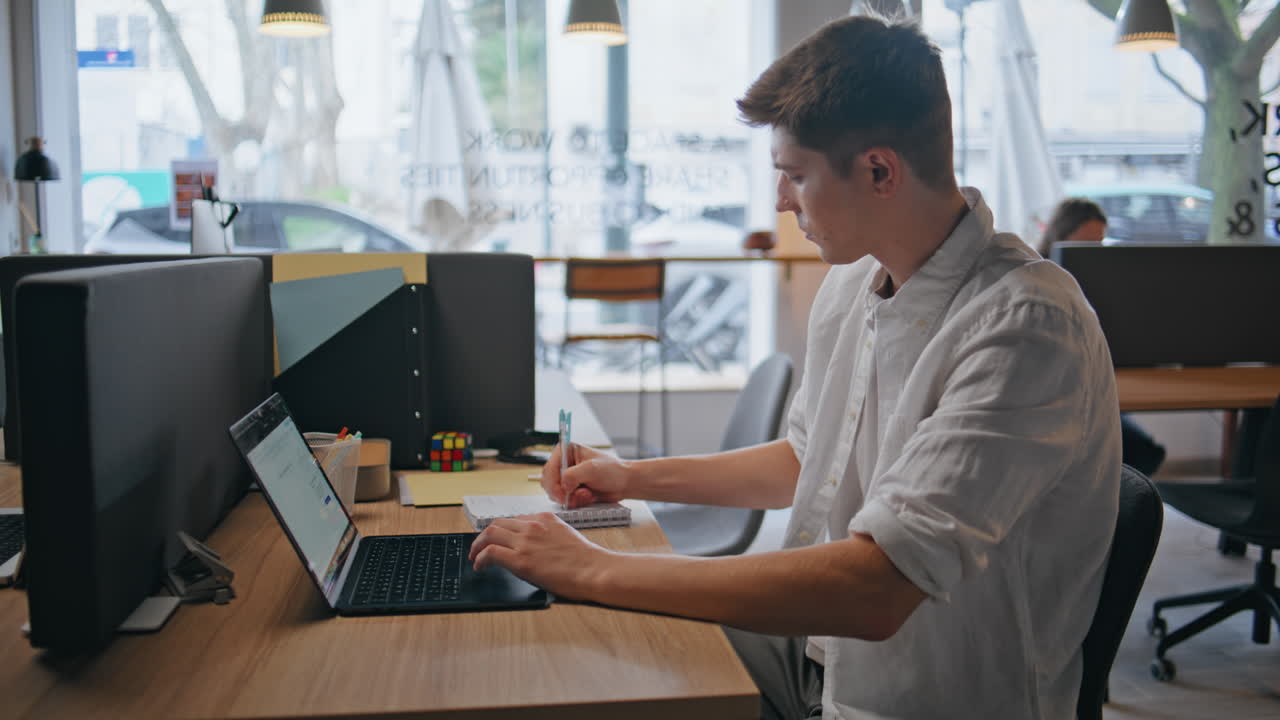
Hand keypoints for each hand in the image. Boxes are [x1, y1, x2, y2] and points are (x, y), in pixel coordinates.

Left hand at [468, 513, 612, 599]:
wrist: (593, 569)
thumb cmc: (586, 559)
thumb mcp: (565, 535)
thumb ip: (547, 534)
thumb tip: (533, 547)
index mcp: (544, 518)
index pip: (514, 520)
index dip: (502, 531)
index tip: (497, 539)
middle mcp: (532, 525)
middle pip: (497, 523)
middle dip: (484, 535)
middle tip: (479, 546)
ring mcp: (525, 541)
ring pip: (490, 534)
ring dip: (478, 545)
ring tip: (474, 556)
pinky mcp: (520, 559)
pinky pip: (490, 553)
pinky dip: (480, 558)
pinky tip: (479, 566)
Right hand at [541, 443, 631, 507]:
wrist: (624, 483)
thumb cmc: (612, 470)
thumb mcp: (592, 469)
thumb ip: (573, 475)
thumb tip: (563, 486)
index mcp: (565, 451)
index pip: (549, 468)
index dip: (553, 483)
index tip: (561, 494)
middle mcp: (564, 463)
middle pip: (548, 482)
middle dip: (561, 493)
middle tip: (572, 498)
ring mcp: (567, 478)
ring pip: (555, 493)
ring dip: (571, 497)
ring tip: (587, 494)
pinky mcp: (571, 490)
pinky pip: (565, 500)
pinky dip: (576, 501)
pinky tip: (588, 497)